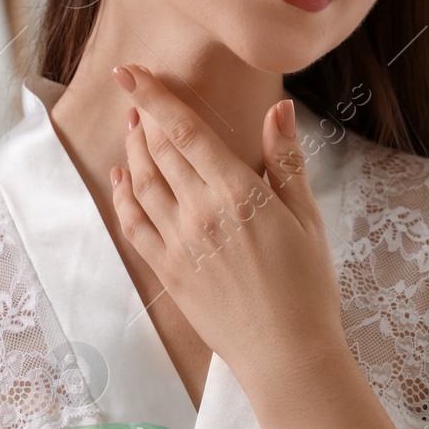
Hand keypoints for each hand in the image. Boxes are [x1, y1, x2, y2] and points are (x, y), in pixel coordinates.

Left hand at [107, 63, 346, 375]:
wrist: (286, 356)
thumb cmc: (308, 288)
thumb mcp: (307, 219)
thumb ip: (286, 161)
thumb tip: (278, 109)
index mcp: (237, 194)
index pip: (185, 131)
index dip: (155, 97)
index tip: (133, 72)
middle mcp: (199, 213)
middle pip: (159, 150)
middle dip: (142, 115)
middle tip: (134, 91)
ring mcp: (178, 243)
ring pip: (141, 182)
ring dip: (132, 149)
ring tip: (131, 126)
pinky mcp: (167, 271)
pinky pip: (133, 224)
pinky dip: (122, 196)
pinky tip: (120, 178)